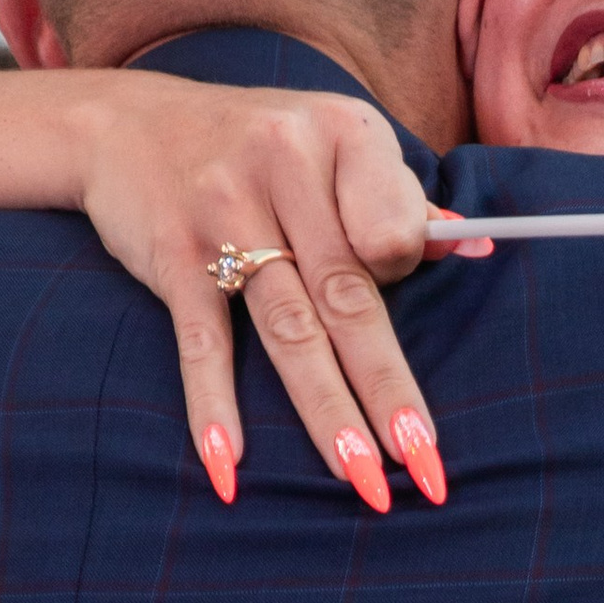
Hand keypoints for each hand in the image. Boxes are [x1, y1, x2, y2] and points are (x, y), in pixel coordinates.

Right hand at [67, 76, 489, 504]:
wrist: (128, 123)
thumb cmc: (259, 144)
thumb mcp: (334, 141)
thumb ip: (398, 198)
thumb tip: (475, 250)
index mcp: (342, 134)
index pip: (395, 231)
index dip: (401, 274)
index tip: (395, 296)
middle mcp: (284, 165)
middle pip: (349, 297)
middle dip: (389, 389)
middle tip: (424, 463)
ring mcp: (222, 211)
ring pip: (288, 329)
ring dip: (327, 412)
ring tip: (362, 479)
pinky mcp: (170, 253)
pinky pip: (201, 341)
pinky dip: (214, 406)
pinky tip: (231, 466)